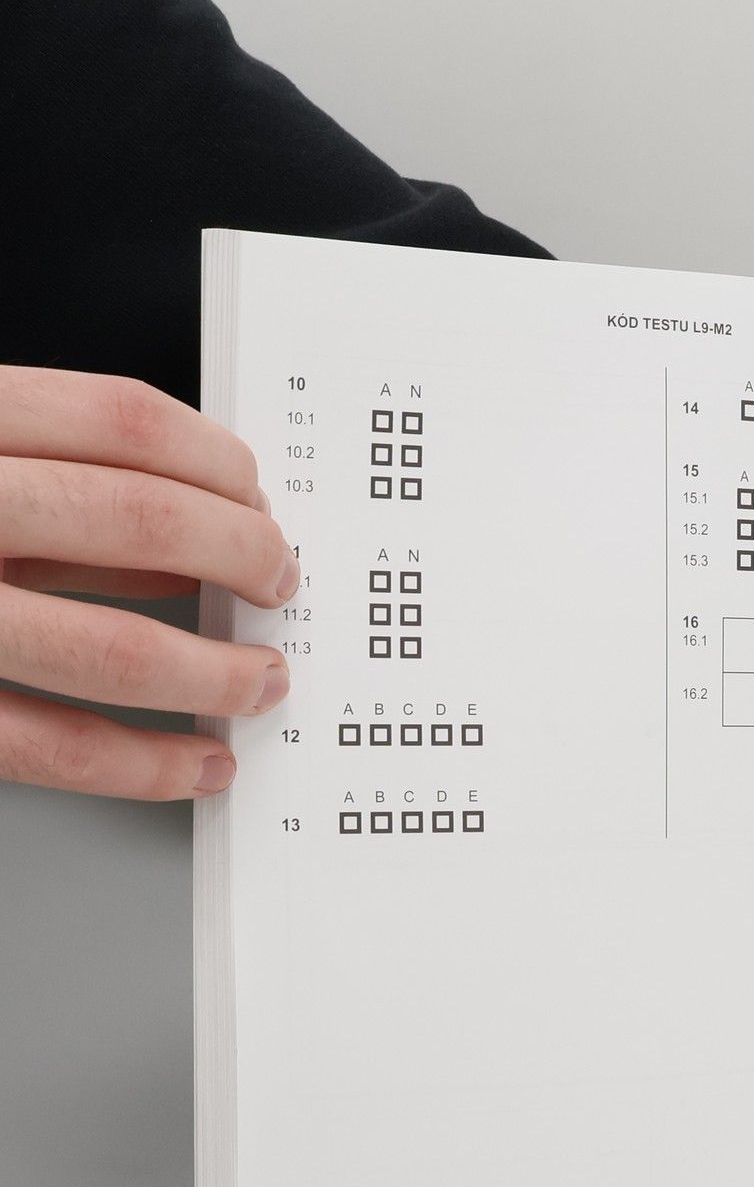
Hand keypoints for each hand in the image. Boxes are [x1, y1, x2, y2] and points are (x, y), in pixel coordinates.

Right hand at [0, 367, 296, 796]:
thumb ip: (43, 479)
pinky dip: (146, 764)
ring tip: (261, 679)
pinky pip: (54, 749)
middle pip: (138, 520)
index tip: (258, 496)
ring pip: (113, 648)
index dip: (216, 461)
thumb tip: (187, 526)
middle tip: (278, 580)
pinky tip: (197, 762)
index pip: (117, 422)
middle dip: (241, 556)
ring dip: (216, 671)